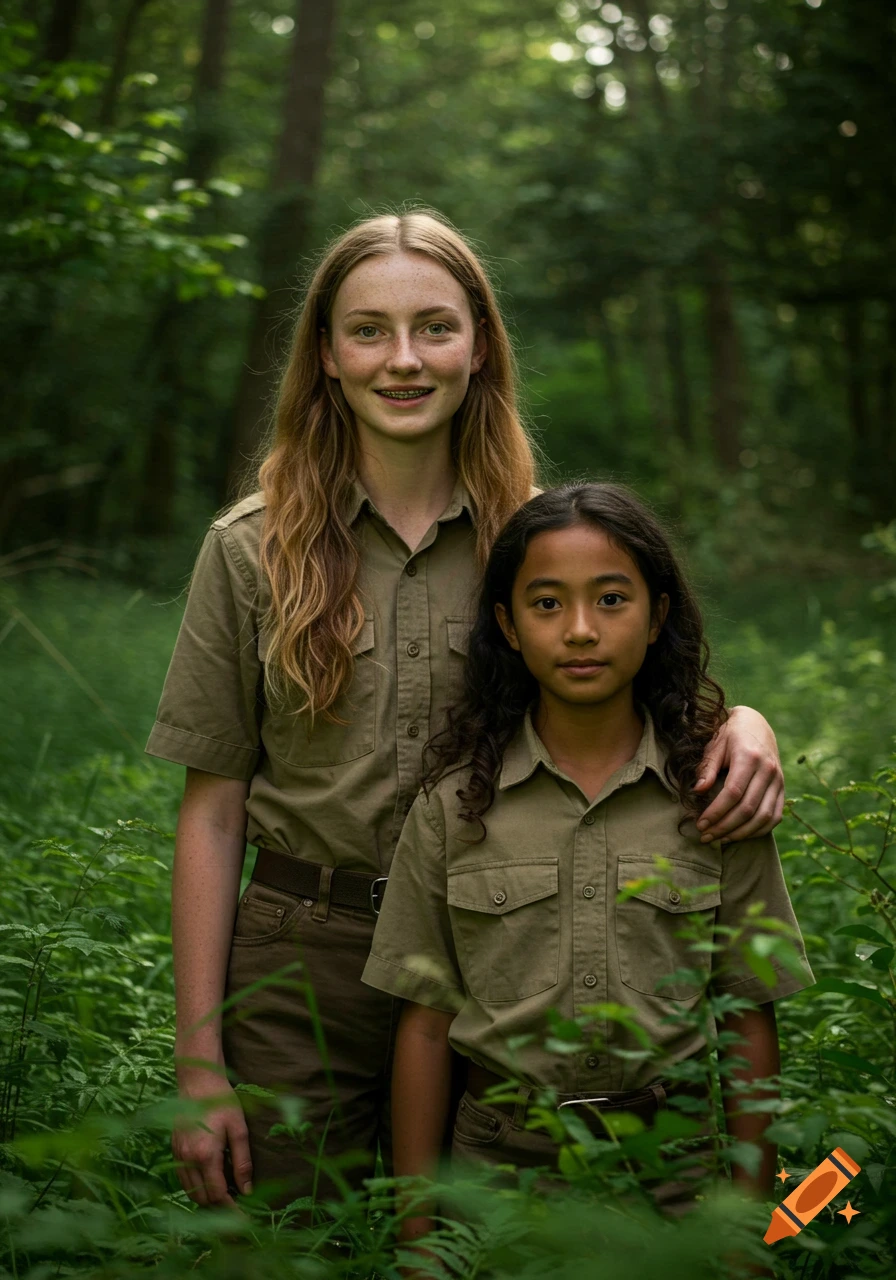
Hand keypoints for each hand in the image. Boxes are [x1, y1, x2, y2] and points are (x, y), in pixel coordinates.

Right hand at [172, 1068, 252, 1206]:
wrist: (197, 1081)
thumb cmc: (222, 1102)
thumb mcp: (239, 1129)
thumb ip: (242, 1161)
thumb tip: (246, 1190)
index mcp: (206, 1155)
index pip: (218, 1195)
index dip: (231, 1210)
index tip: (244, 1219)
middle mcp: (188, 1159)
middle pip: (202, 1198)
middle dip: (219, 1208)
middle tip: (237, 1208)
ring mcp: (178, 1155)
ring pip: (190, 1192)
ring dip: (207, 1199)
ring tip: (226, 1197)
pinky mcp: (174, 1149)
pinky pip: (183, 1179)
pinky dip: (196, 1187)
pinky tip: (209, 1181)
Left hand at [693, 707, 783, 843]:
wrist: (756, 724)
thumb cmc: (730, 734)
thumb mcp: (715, 744)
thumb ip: (707, 768)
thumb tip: (697, 790)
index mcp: (749, 756)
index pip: (733, 792)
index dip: (716, 812)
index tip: (700, 824)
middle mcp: (768, 770)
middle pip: (748, 808)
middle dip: (724, 827)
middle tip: (705, 836)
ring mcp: (778, 781)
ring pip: (763, 817)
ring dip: (741, 833)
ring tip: (719, 839)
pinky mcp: (782, 789)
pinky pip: (775, 817)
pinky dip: (758, 830)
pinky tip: (739, 835)